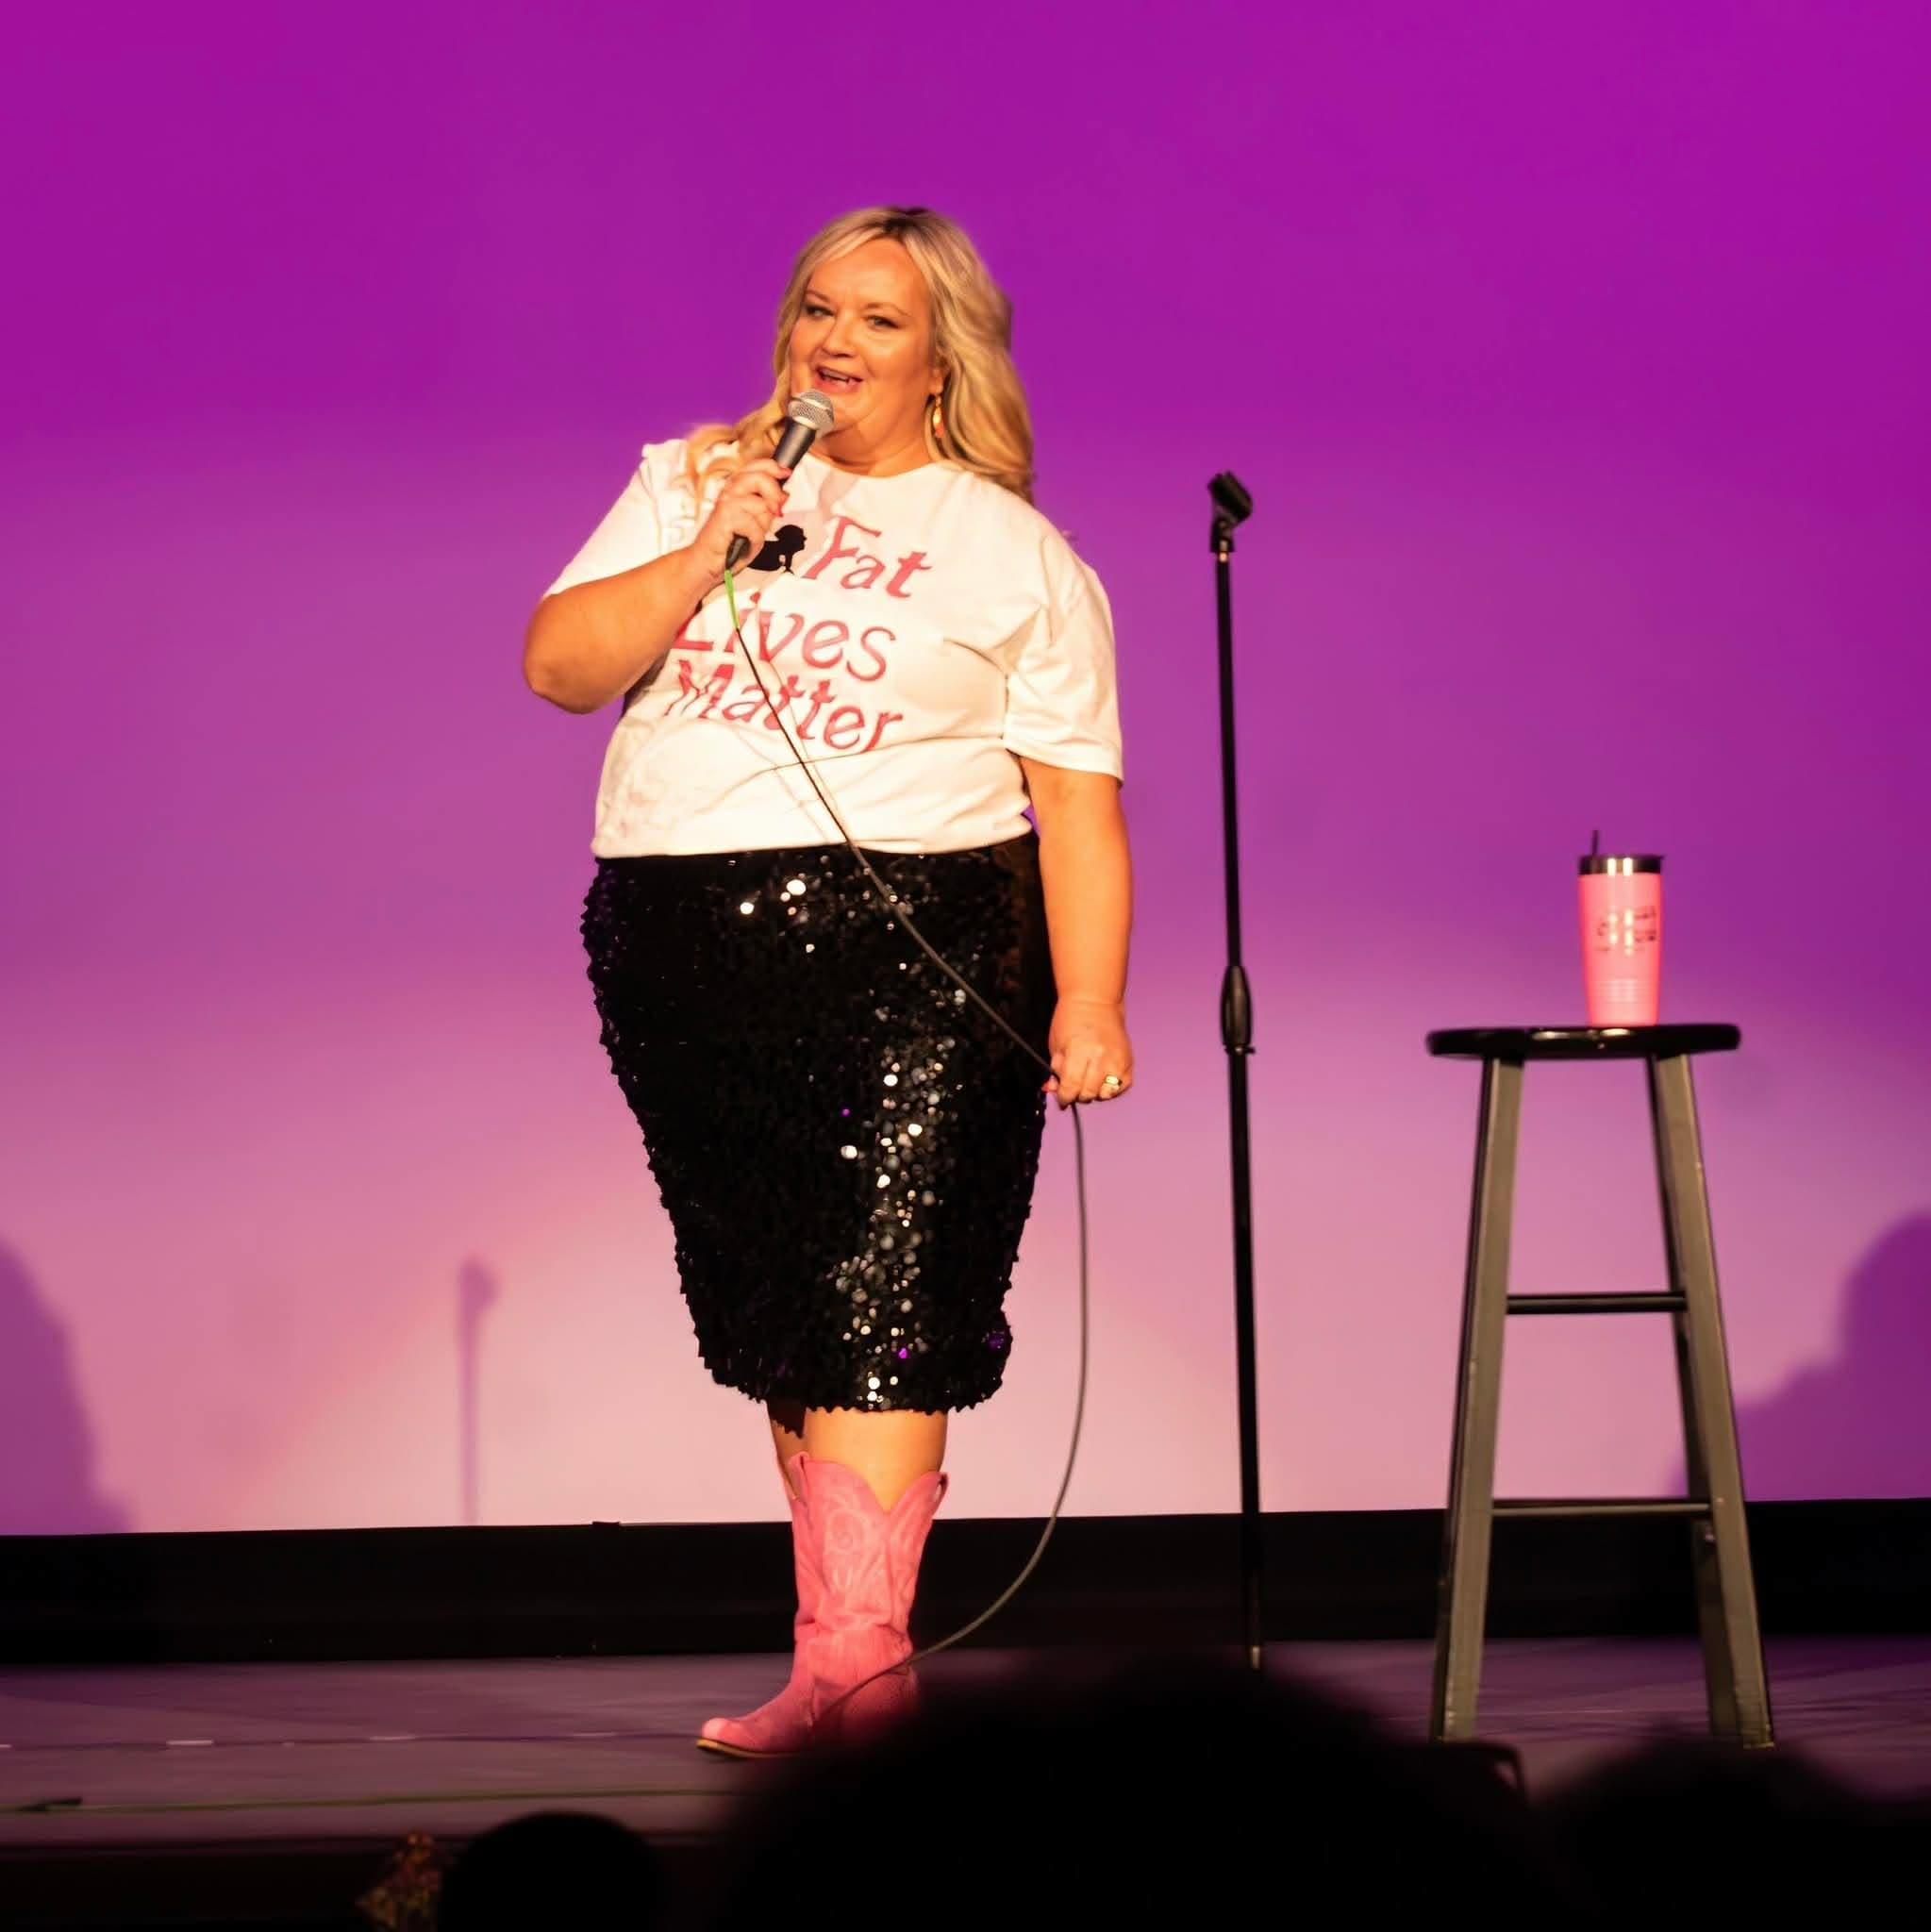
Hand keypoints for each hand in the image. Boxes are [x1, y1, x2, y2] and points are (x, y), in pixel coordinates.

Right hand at [687, 458, 792, 585]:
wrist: (709, 560)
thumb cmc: (731, 541)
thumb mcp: (757, 522)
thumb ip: (769, 506)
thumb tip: (784, 495)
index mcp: (737, 486)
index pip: (758, 466)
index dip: (774, 467)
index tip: (786, 474)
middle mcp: (730, 490)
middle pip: (760, 477)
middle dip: (774, 494)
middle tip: (777, 510)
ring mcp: (726, 502)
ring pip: (760, 504)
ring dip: (762, 525)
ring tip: (752, 534)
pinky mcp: (725, 517)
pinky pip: (754, 526)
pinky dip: (755, 539)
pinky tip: (746, 542)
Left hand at [1045, 997, 1133, 1107]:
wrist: (1095, 1001)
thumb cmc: (1071, 1020)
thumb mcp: (1056, 1045)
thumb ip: (1057, 1070)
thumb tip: (1054, 1090)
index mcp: (1079, 1051)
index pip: (1072, 1087)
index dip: (1064, 1097)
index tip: (1062, 1098)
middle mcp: (1101, 1058)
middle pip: (1088, 1094)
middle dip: (1077, 1094)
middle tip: (1073, 1086)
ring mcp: (1117, 1060)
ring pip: (1105, 1094)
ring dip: (1095, 1092)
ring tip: (1088, 1081)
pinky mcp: (1128, 1061)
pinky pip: (1121, 1088)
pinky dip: (1111, 1089)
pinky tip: (1103, 1079)